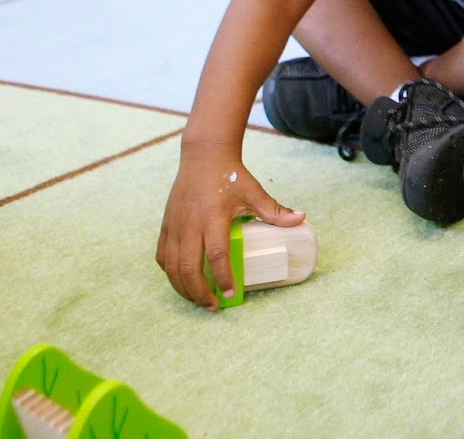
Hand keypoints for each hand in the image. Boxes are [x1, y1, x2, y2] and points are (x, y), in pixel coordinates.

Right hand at [156, 145, 304, 309]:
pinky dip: (170, 273)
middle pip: (188, 268)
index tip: (230, 294)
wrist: (204, 157)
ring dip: (183, 288)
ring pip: (171, 267)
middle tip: (213, 306)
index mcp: (213, 218)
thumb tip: (301, 219)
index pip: (216, 255)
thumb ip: (274, 210)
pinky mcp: (166, 226)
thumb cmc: (231, 176)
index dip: (222, 277)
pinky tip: (182, 281)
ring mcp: (175, 226)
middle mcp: (190, 225)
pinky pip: (162, 256)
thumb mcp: (254, 192)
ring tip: (198, 299)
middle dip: (199, 292)